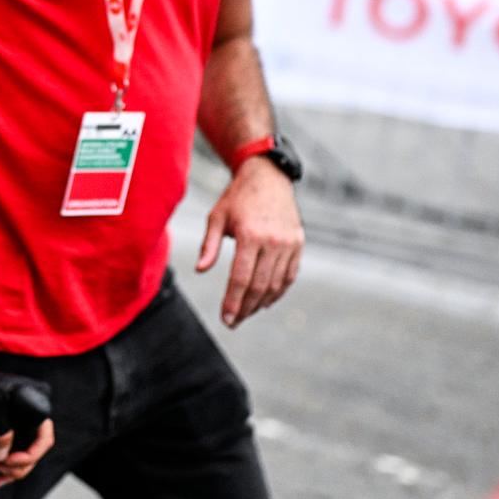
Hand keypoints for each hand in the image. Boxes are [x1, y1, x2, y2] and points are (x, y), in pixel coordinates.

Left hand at [0, 328, 54, 488]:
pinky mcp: (7, 421)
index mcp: (34, 402)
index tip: (7, 462)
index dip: (28, 457)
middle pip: (35, 448)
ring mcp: (19, 416)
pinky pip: (14, 446)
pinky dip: (6, 462)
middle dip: (19, 467)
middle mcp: (31, 409)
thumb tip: (3, 457)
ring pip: (24, 450)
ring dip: (12, 468)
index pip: (43, 439)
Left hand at [197, 158, 303, 327]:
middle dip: (245, 308)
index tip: (226, 319)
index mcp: (251, 235)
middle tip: (233, 321)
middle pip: (259, 286)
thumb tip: (200, 270)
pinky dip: (278, 291)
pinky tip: (265, 301)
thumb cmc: (237, 198)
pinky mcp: (298, 244)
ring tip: (246, 313)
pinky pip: (290, 276)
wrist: (268, 177)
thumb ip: (209, 245)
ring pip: (276, 284)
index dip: (233, 302)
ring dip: (260, 303)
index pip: (241, 279)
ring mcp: (289, 244)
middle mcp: (273, 241)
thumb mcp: (217, 217)